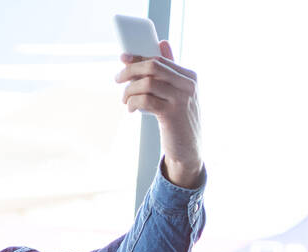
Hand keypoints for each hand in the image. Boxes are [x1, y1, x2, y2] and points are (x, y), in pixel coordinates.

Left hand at [115, 38, 202, 187]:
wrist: (188, 151)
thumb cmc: (180, 121)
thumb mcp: (179, 94)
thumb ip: (171, 70)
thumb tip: (162, 43)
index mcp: (189, 76)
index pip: (160, 59)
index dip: (139, 57)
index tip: (123, 58)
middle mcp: (188, 85)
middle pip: (153, 66)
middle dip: (131, 70)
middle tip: (118, 79)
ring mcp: (181, 99)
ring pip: (147, 82)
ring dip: (130, 90)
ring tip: (125, 100)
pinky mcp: (172, 115)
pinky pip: (145, 100)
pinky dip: (133, 103)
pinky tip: (130, 109)